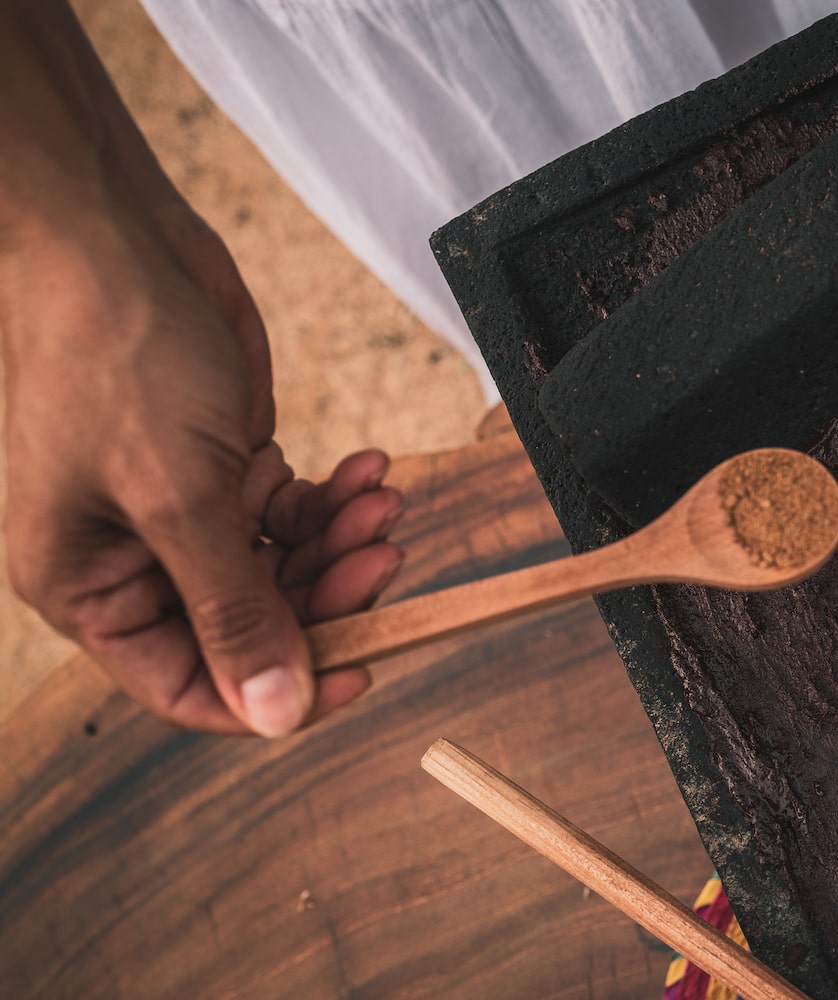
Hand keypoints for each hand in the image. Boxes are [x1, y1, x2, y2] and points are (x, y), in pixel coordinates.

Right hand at [2, 0, 403, 735]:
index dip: (275, 690)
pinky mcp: (223, 464)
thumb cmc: (115, 358)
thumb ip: (234, 609)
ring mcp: (183, 511)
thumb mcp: (181, 496)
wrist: (113, 240)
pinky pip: (294, 510)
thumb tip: (277, 713)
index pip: (190, 685)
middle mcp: (134, 561)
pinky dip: (336, 498)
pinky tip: (371, 470)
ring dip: (342, 542)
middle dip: (325, 595)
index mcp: (91, 589)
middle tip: (383, 555)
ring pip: (284, 567)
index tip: (362, 669)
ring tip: (383, 503)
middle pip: (252, 625)